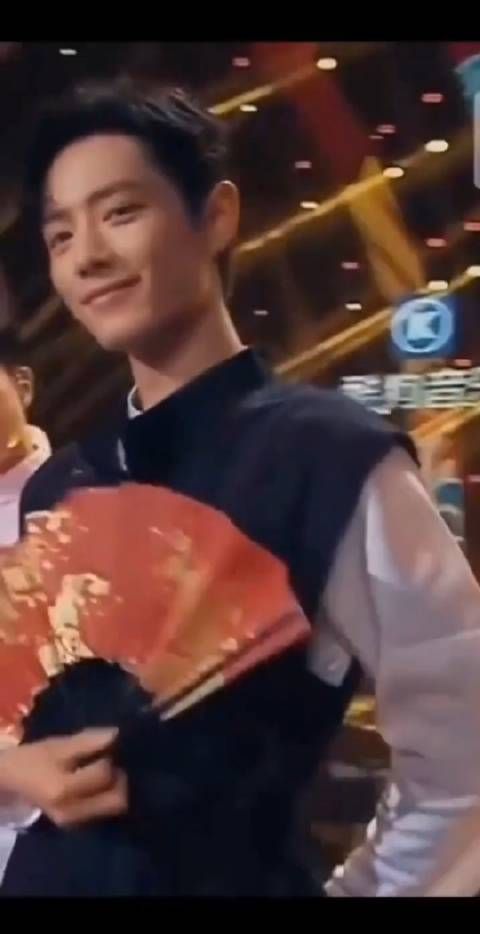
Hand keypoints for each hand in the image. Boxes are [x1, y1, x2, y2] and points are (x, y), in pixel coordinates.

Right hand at [0, 729, 127, 827]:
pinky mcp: (77, 825)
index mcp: (63, 790)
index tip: (106, 745)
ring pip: (114, 807)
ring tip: (105, 770)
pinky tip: (99, 782)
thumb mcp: (58, 745)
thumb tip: (117, 734)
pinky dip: (107, 796)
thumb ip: (88, 741)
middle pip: (117, 800)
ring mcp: (74, 823)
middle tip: (112, 762)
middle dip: (120, 778)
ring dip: (115, 788)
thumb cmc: (33, 759)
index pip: (104, 774)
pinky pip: (104, 811)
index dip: (110, 756)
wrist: (13, 782)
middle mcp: (72, 813)